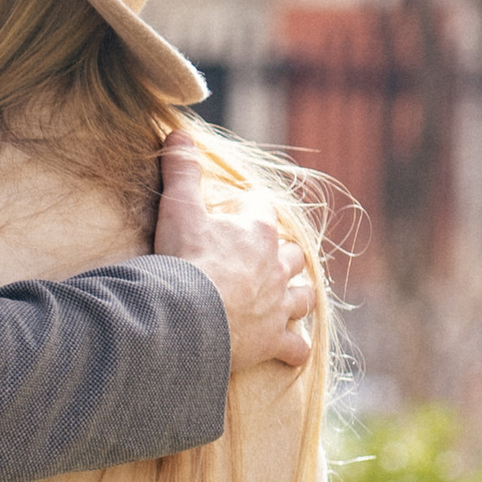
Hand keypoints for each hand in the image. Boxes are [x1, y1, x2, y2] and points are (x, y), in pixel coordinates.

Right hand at [156, 133, 312, 377]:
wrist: (188, 317)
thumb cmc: (185, 261)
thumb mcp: (178, 207)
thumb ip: (181, 170)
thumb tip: (179, 132)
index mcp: (258, 232)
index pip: (261, 211)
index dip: (246, 212)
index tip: (229, 216)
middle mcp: (277, 267)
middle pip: (292, 255)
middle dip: (282, 255)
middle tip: (262, 259)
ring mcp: (278, 305)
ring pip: (303, 297)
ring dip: (298, 296)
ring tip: (287, 297)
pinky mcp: (272, 341)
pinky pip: (295, 347)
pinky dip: (295, 347)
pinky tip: (291, 349)